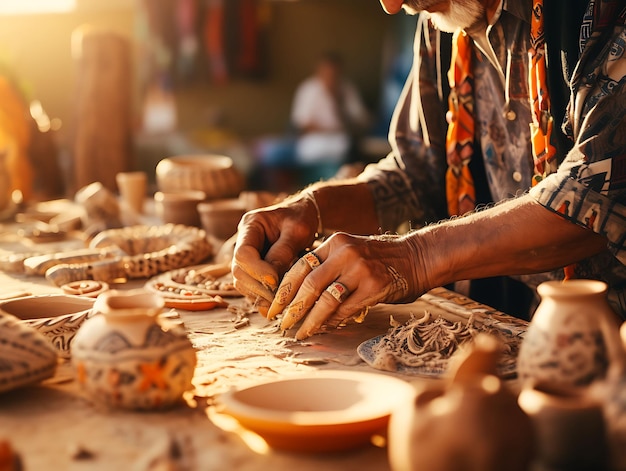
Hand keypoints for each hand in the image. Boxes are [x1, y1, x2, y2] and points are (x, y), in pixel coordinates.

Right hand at [231, 193, 319, 314]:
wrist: (304, 214)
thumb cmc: (302, 218)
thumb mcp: (297, 230)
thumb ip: (283, 252)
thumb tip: (272, 280)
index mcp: (250, 226)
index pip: (243, 253)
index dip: (257, 270)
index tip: (275, 281)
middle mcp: (243, 241)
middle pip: (239, 271)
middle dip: (258, 287)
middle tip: (280, 298)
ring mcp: (247, 256)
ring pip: (243, 282)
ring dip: (260, 295)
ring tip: (281, 303)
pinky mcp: (254, 268)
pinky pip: (252, 287)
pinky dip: (263, 298)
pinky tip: (278, 304)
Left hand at [268, 232, 425, 339]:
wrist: (419, 256)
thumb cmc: (382, 259)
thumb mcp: (351, 252)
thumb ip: (329, 269)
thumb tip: (302, 299)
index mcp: (334, 243)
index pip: (300, 266)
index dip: (284, 289)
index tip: (274, 307)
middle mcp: (344, 253)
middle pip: (308, 285)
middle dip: (291, 308)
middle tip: (281, 324)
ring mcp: (360, 269)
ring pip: (325, 300)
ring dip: (310, 320)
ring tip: (300, 333)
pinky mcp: (375, 286)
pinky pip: (346, 309)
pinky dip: (333, 321)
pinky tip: (325, 329)